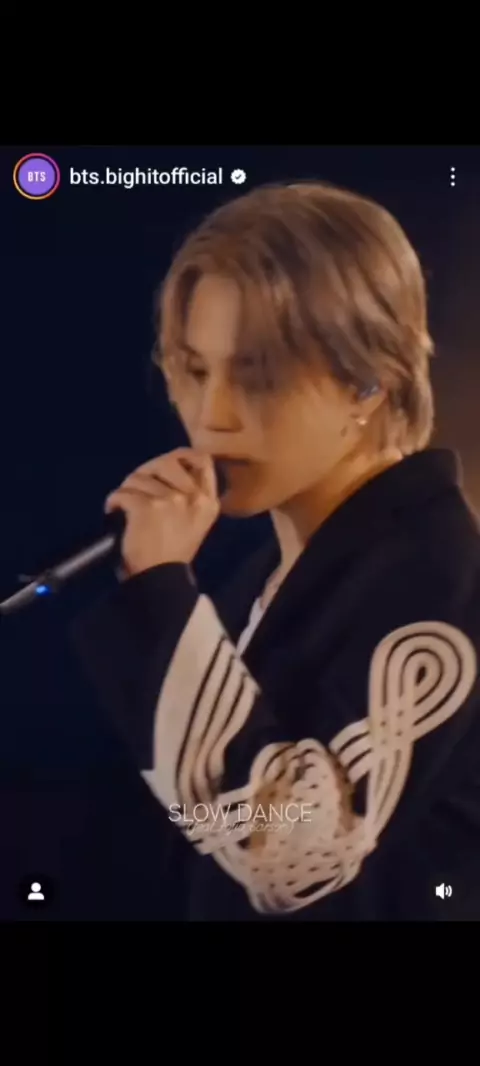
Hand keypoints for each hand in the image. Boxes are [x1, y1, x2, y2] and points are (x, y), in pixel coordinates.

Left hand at [104, 448, 219, 576]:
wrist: (159, 579)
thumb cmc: (174, 554)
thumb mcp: (194, 522)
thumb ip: (189, 496)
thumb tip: (167, 467)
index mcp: (208, 502)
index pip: (203, 460)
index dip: (182, 456)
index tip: (166, 465)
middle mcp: (192, 497)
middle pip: (167, 461)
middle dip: (148, 470)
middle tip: (137, 485)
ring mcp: (170, 500)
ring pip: (140, 477)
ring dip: (127, 490)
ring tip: (124, 505)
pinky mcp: (146, 507)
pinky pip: (122, 493)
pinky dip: (113, 502)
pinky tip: (112, 512)